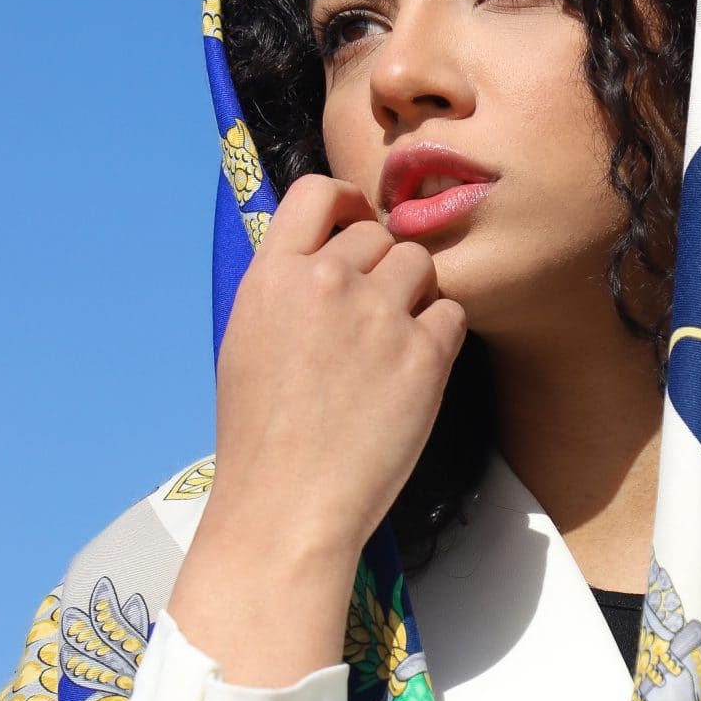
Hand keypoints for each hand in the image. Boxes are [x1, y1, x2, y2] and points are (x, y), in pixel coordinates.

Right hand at [168, 175, 465, 685]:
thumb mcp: (248, 343)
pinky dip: (441, 338)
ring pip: (422, 266)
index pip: (318, 193)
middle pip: (380, 235)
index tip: (358, 225)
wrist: (288, 507)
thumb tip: (322, 257)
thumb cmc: (262, 440)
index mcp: (272, 276)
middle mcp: (326, 282)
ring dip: (417, 296)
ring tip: (394, 347)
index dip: (348, 203)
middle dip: (384, 268)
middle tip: (376, 320)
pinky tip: (413, 374)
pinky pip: (452, 314)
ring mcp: (378, 315)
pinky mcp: (423, 354)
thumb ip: (285, 290)